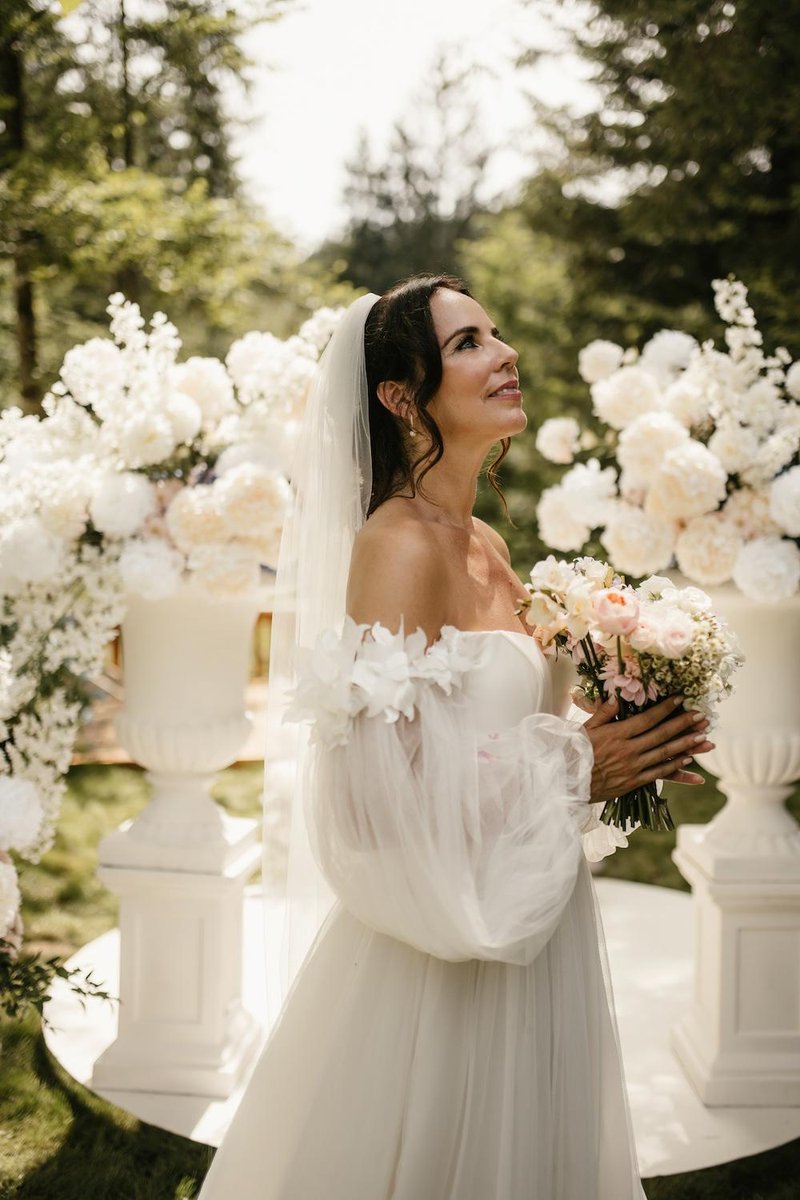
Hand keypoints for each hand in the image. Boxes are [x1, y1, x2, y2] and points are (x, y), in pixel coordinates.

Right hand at [579, 693, 713, 802]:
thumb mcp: (585, 729)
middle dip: (683, 724)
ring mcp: (633, 767)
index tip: (680, 699)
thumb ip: (604, 713)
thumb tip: (617, 697)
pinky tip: (688, 760)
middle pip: (661, 734)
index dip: (665, 708)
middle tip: (701, 716)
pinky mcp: (633, 782)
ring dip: (686, 745)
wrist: (567, 783)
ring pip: (664, 754)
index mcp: (616, 734)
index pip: (647, 718)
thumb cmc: (572, 753)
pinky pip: (659, 773)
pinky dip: (674, 766)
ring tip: (704, 738)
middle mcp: (628, 749)